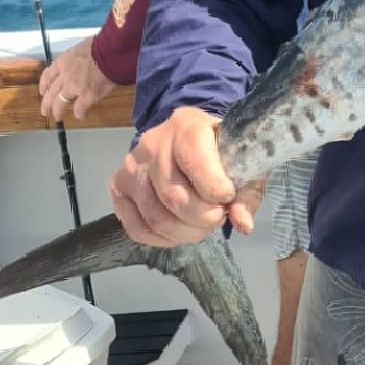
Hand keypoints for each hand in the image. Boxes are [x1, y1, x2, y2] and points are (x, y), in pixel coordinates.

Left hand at [38, 36, 116, 122]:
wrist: (112, 51)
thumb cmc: (103, 45)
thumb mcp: (85, 46)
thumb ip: (80, 56)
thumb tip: (86, 58)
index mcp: (64, 61)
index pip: (48, 75)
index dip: (44, 85)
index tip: (43, 90)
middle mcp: (65, 75)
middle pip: (51, 93)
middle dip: (46, 103)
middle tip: (45, 110)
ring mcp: (74, 87)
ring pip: (60, 103)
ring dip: (58, 111)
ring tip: (58, 117)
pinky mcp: (86, 96)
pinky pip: (80, 109)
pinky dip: (80, 113)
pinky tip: (82, 115)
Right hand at [108, 106, 263, 247]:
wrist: (186, 136)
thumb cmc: (218, 148)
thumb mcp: (241, 160)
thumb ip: (247, 191)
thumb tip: (243, 223)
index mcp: (187, 126)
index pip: (197, 163)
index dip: (217, 190)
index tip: (229, 197)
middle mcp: (153, 144)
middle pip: (175, 197)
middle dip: (204, 217)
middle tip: (217, 217)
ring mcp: (130, 167)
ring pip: (156, 218)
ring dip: (185, 232)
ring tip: (202, 226)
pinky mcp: (118, 188)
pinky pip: (137, 228)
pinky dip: (163, 239)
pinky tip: (179, 231)